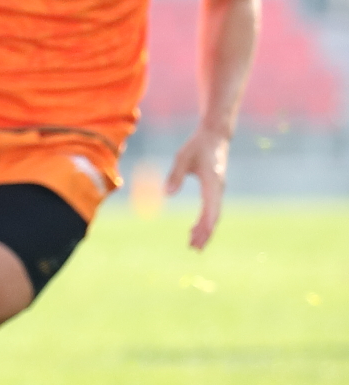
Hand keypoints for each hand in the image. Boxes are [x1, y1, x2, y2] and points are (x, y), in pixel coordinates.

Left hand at [165, 125, 231, 249]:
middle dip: (205, 233)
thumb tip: (166, 194)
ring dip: (204, 230)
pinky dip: (204, 221)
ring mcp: (217, 190)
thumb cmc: (197, 146)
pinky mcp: (214, 189)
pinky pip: (210, 209)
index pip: (211, 208)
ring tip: (192, 244)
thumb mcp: (182, 157)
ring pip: (213, 214)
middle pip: (213, 216)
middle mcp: (218, 188)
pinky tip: (193, 230)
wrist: (214, 136)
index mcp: (213, 182)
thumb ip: (175, 175)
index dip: (206, 224)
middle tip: (193, 248)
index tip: (201, 237)